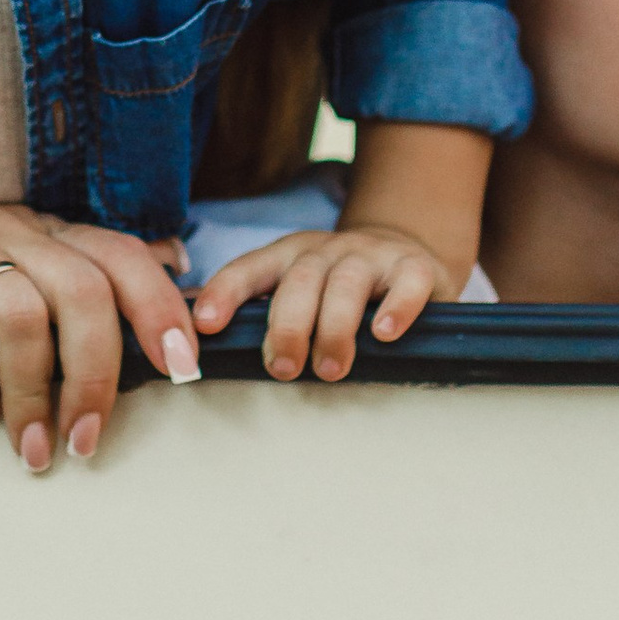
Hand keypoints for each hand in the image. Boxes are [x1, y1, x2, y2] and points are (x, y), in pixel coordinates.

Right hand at [0, 201, 196, 468]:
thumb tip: (174, 264)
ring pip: (20, 309)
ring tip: (29, 445)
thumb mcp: (5, 264)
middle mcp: (2, 222)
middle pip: (82, 290)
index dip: (159, 309)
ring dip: (32, 391)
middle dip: (96, 375)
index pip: (120, 256)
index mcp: (39, 228)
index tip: (184, 370)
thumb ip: (78, 270)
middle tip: (85, 441)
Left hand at [187, 220, 461, 382]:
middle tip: (281, 368)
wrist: (406, 250)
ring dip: (334, 327)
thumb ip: (263, 315)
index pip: (249, 269)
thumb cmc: (338, 288)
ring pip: (346, 283)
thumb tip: (204, 351)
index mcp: (288, 256)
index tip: (205, 325)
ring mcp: (371, 256)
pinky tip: (385, 334)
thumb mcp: (299, 290)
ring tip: (329, 369)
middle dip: (286, 326)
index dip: (224, 293)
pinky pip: (406, 282)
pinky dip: (396, 307)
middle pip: (298, 280)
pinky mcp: (414, 267)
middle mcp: (325, 251)